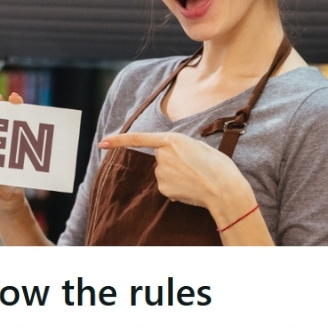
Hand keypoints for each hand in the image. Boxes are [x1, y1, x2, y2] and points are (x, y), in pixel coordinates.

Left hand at [98, 131, 249, 214]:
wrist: (224, 189)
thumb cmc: (218, 166)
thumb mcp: (199, 146)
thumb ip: (180, 147)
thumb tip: (168, 157)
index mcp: (172, 140)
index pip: (139, 138)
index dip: (118, 140)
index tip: (102, 143)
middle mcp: (162, 156)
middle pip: (160, 157)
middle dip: (173, 161)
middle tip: (194, 165)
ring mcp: (161, 173)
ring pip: (164, 173)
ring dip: (176, 175)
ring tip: (195, 176)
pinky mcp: (164, 189)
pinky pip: (167, 186)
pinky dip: (176, 187)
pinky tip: (191, 187)